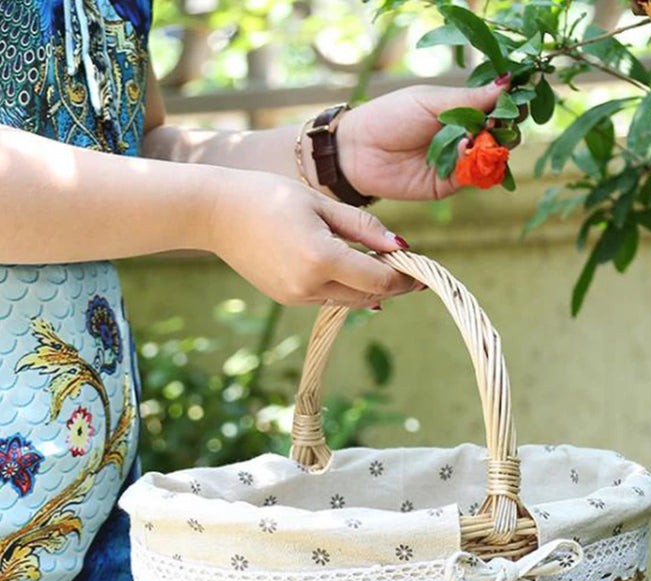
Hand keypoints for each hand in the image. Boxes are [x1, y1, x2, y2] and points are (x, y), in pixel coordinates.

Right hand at [208, 169, 416, 306]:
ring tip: (380, 268)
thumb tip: (401, 247)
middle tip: (408, 273)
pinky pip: (326, 298)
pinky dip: (343, 287)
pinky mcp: (285, 299)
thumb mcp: (322, 204)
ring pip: (347, 300)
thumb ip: (365, 228)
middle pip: (367, 297)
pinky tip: (348, 269)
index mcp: (322, 258)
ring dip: (367, 289)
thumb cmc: (269, 195)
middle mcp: (309, 286)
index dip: (404, 279)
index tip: (421, 272)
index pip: (379, 280)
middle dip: (390, 287)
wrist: (215, 212)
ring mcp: (295, 297)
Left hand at [335, 77, 511, 200]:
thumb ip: (468, 99)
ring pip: (491, 159)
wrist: (358, 151)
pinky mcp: (449, 185)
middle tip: (501, 122)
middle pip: (500, 137)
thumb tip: (507, 84)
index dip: (508, 107)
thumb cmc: (390, 116)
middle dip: (505, 130)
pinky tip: (468, 149)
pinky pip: (472, 177)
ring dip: (493, 148)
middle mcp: (464, 137)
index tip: (515, 100)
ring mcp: (458, 163)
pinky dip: (476, 165)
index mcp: (462, 112)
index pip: (497, 110)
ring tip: (486, 136)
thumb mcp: (430, 101)